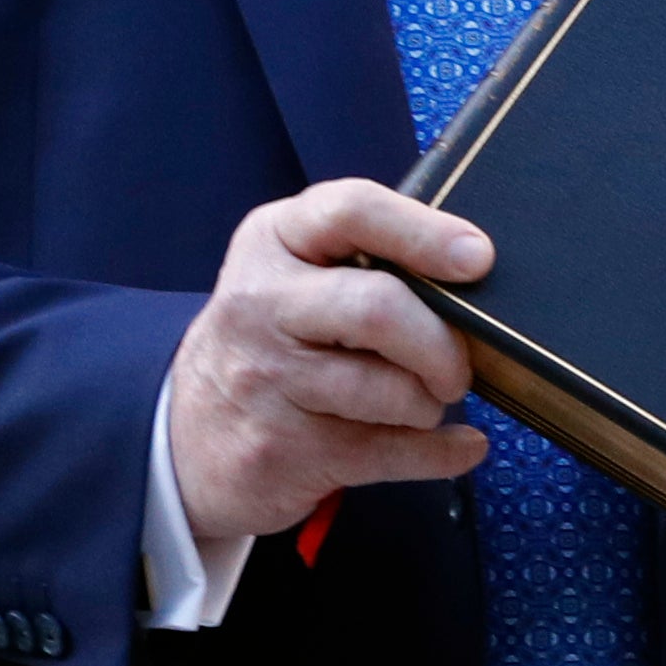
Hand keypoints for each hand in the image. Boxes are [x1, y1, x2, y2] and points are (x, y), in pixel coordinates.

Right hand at [162, 180, 494, 540]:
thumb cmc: (274, 338)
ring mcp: (267, 381)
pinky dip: (442, 453)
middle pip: (378, 309)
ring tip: (424, 401)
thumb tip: (476, 269)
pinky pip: (389, 453)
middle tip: (457, 367)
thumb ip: (367, 257)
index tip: (478, 258)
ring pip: (388, 391)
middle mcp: (262, 304)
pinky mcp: (282, 450)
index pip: (350, 212)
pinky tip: (459, 446)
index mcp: (274, 241)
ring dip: (429, 403)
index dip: (423, 233)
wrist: (187, 435)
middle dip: (441, 343)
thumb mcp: (295, 273)